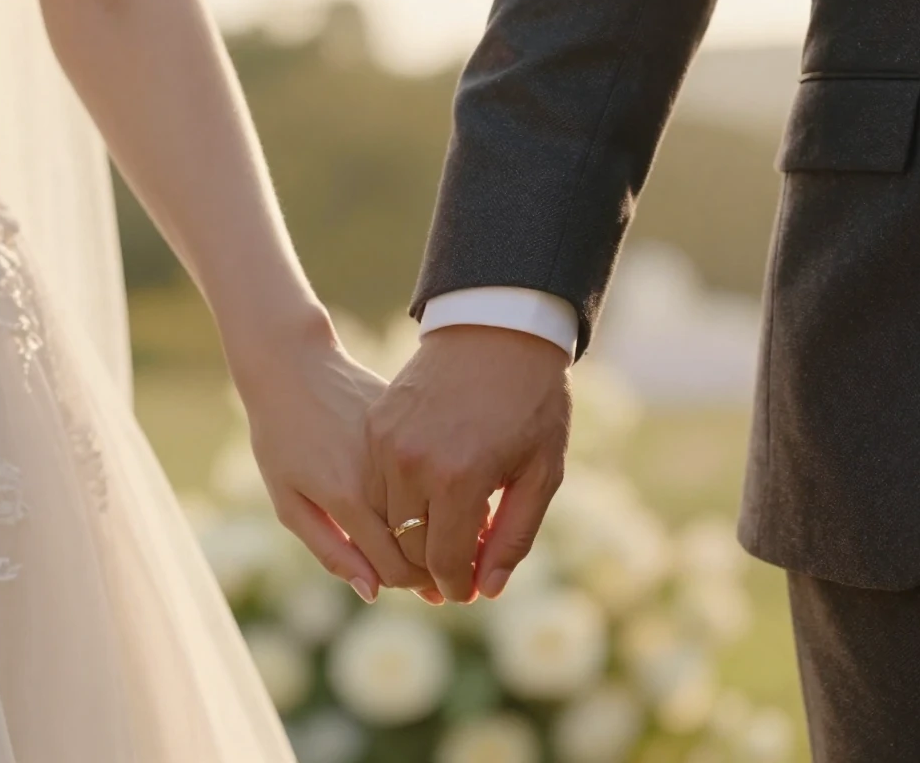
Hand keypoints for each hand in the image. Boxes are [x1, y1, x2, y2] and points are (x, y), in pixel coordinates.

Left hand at [232, 321, 436, 603]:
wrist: (293, 366)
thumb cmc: (281, 439)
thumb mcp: (290, 503)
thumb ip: (331, 551)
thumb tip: (373, 592)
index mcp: (349, 500)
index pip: (397, 569)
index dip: (411, 585)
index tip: (419, 588)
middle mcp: (381, 477)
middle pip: (424, 543)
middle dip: (433, 564)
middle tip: (436, 575)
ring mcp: (399, 449)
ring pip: (437, 508)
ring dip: (442, 529)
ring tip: (440, 541)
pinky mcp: (409, 427)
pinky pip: (434, 472)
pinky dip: (441, 491)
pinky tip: (439, 501)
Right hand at [367, 325, 571, 601]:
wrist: (499, 328)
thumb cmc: (533, 402)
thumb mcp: (541, 473)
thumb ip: (513, 535)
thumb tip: (486, 587)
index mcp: (458, 480)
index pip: (442, 560)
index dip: (456, 584)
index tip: (467, 591)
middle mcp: (413, 464)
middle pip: (408, 545)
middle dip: (431, 567)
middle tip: (456, 571)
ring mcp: (388, 443)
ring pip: (387, 516)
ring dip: (413, 534)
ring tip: (444, 535)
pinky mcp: (377, 425)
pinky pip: (378, 482)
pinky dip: (400, 499)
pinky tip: (429, 496)